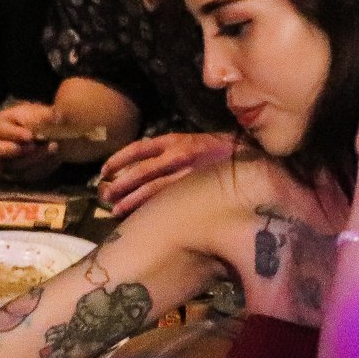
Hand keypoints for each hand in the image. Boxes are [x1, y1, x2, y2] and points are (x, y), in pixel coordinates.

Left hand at [98, 131, 238, 213]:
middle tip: (105, 196)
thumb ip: (171, 152)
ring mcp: (189, 173)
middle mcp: (179, 154)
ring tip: (115, 210)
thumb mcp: (194, 143)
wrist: (254, 159)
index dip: (119, 159)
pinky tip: (139, 216)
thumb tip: (143, 169)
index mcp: (175, 140)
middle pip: (142, 171)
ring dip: (131, 200)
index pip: (139, 148)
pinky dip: (151, 208)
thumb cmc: (221, 153)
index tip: (105, 171)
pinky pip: (169, 200)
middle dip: (121, 185)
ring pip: (152, 189)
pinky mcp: (198, 189)